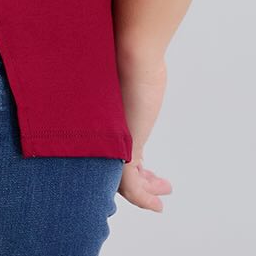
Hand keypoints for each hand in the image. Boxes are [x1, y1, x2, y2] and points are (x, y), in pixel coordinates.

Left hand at [115, 47, 173, 213]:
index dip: (118, 158)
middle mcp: (99, 132)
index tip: (140, 164)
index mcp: (95, 116)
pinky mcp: (123, 151)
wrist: (129, 51)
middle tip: (153, 182)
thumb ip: (126, 83)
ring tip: (160, 197)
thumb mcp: (124, 75)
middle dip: (134, 177)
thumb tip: (133, 68)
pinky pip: (131, 186)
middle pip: (107, 166)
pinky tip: (159, 204)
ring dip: (143, 192)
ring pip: (120, 180)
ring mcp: (109, 143)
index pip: (103, 147)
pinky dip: (145, 199)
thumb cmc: (125, 53)